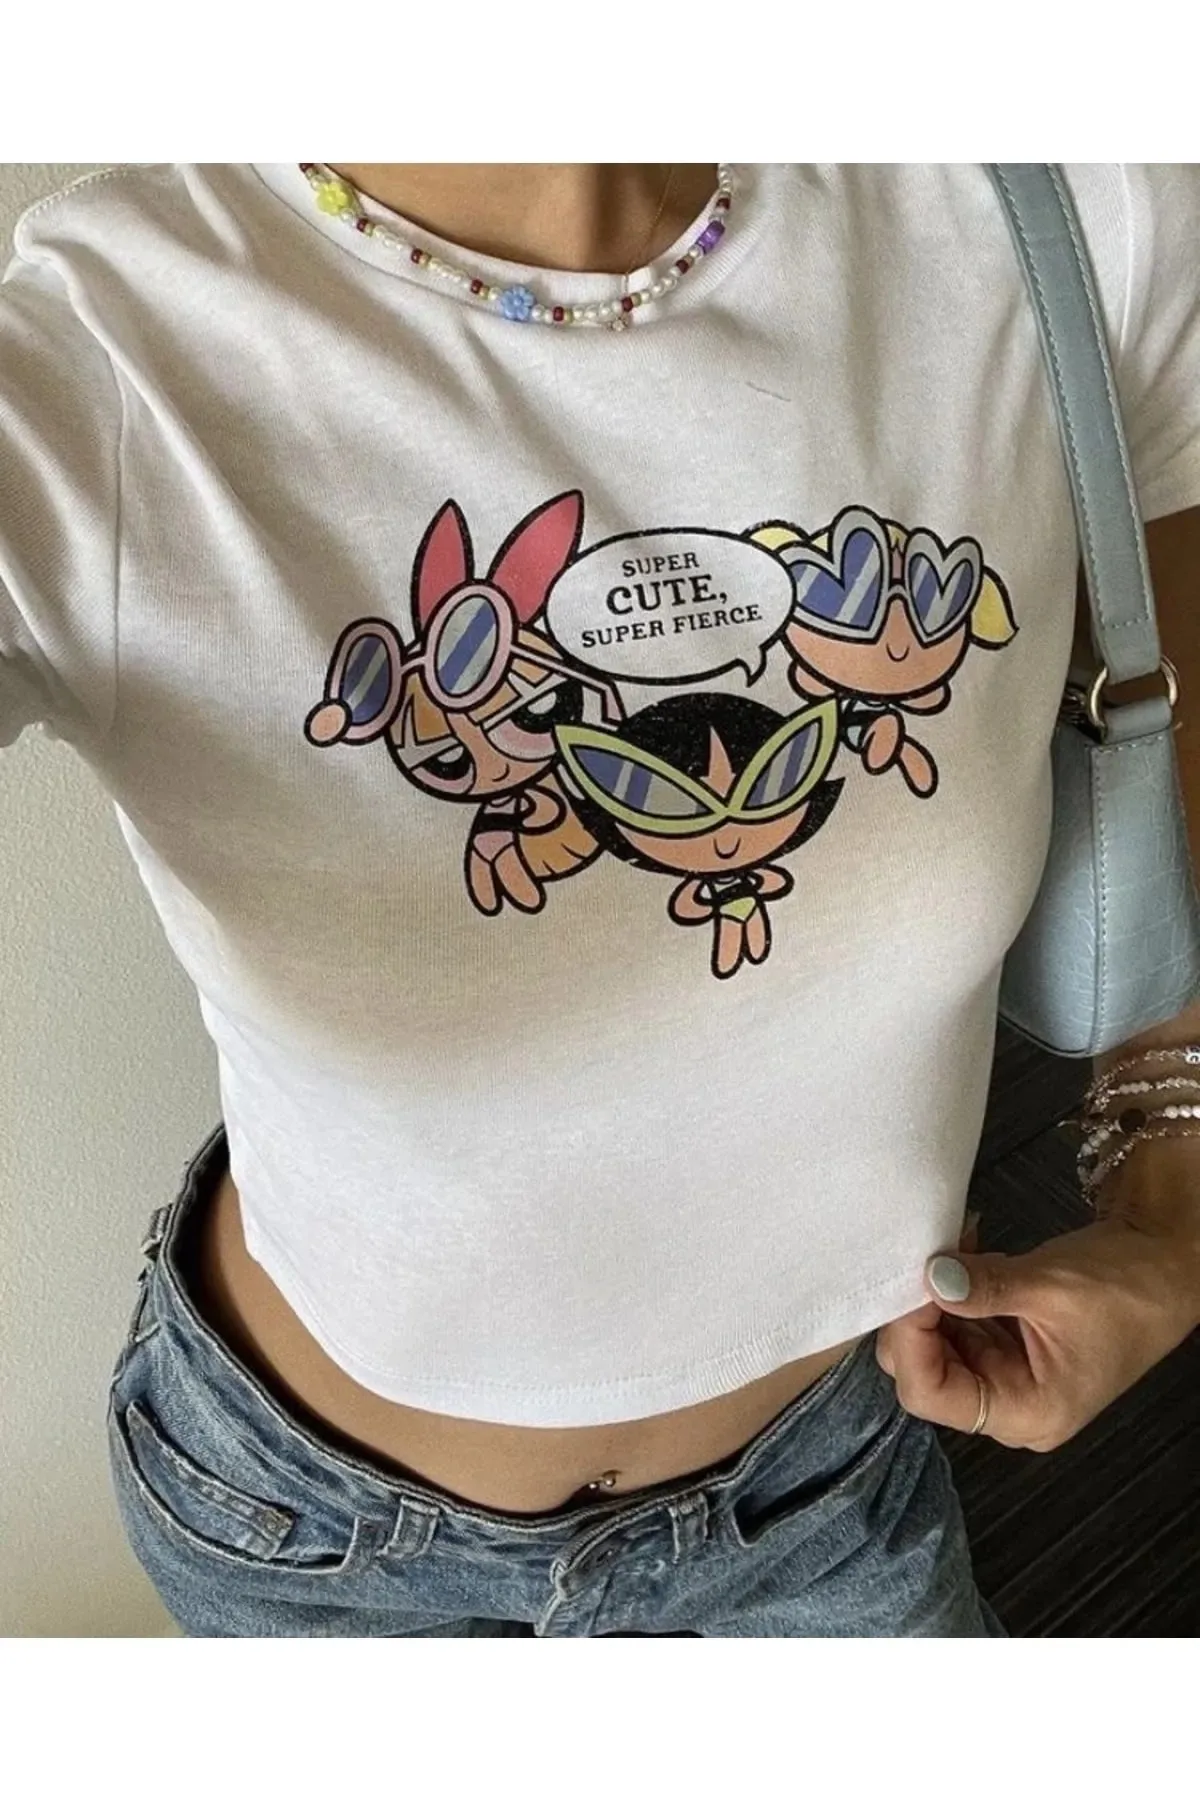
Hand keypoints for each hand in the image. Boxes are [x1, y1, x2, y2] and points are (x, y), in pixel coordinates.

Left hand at [874, 1212, 1199, 1450]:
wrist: (1168, 1265)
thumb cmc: (1127, 1288)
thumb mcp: (1051, 1286)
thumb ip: (983, 1287)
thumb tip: (928, 1277)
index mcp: (1027, 1412)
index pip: (930, 1394)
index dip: (908, 1340)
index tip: (911, 1284)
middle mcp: (1009, 1405)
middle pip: (925, 1371)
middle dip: (913, 1315)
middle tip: (918, 1259)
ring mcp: (1005, 1374)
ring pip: (934, 1344)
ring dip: (931, 1296)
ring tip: (948, 1245)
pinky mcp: (1004, 1344)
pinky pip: (956, 1322)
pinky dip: (950, 1288)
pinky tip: (963, 1248)